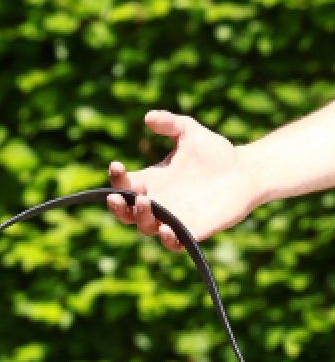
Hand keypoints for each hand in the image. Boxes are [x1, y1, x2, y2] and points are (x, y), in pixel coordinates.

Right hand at [106, 110, 262, 250]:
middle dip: (118, 207)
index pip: (124, 184)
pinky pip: (176, 243)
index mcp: (153, 180)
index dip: (116, 177)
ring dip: (141, 218)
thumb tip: (148, 118)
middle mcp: (160, 201)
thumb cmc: (215, 152)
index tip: (117, 164)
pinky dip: (168, 239)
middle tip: (116, 197)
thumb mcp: (188, 131)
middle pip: (127, 212)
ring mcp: (176, 218)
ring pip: (146, 227)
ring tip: (146, 202)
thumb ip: (169, 123)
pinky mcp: (195, 231)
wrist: (246, 172)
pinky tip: (167, 230)